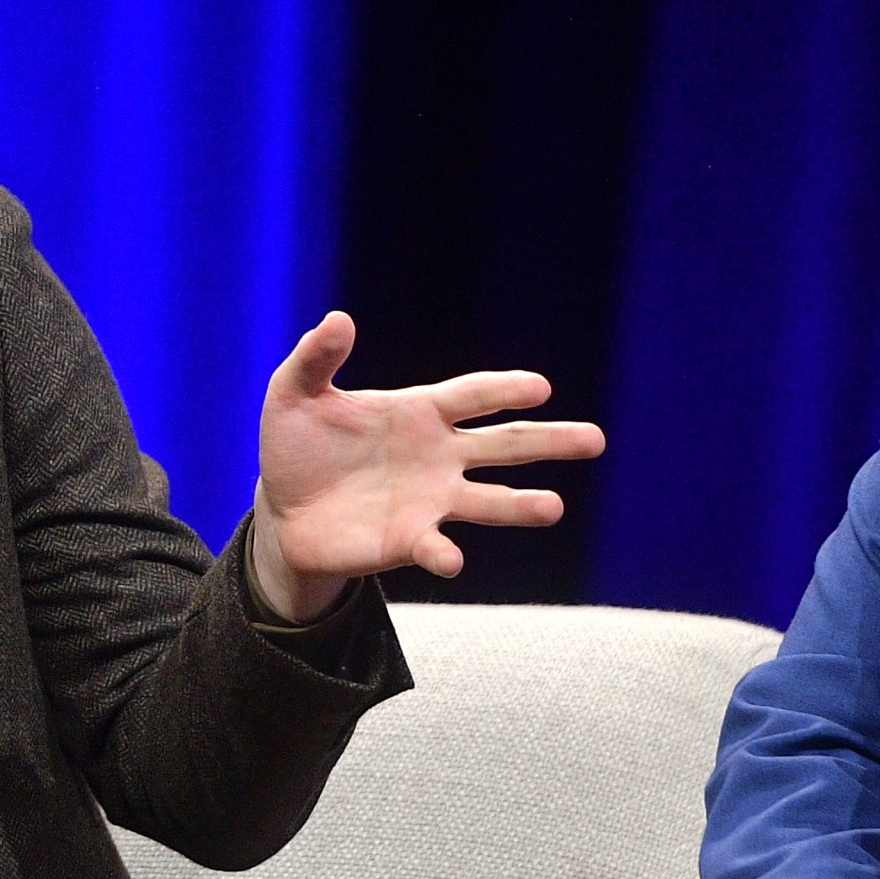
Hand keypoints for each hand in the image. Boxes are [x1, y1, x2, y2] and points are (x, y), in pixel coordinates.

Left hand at [248, 312, 606, 620]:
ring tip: (555, 507)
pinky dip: (444, 552)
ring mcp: (432, 500)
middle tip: (596, 439)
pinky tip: (452, 559)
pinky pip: (436, 545)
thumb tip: (339, 319)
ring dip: (522, 505)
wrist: (283, 511)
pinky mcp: (411, 540)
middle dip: (551, 440)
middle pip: (506, 444)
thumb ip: (316, 358)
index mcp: (420, 412)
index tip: (540, 387)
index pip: (474, 395)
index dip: (505, 389)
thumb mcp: (293, 393)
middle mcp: (439, 456)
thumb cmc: (296, 445)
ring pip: (491, 500)